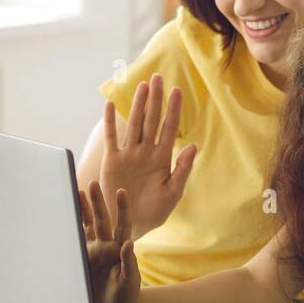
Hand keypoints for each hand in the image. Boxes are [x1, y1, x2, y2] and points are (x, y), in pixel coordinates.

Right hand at [79, 180, 140, 302]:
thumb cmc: (127, 295)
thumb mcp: (131, 282)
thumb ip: (129, 264)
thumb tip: (128, 244)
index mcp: (119, 249)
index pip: (122, 225)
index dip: (122, 209)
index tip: (121, 192)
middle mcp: (106, 246)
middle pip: (101, 220)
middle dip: (97, 202)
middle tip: (93, 184)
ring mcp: (93, 251)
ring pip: (87, 226)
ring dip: (83, 210)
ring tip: (78, 192)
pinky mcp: (82, 258)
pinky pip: (76, 240)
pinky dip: (71, 228)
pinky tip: (65, 215)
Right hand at [99, 73, 197, 239]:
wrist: (129, 225)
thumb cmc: (152, 212)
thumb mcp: (172, 193)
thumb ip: (182, 169)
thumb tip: (193, 146)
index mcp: (162, 158)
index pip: (169, 128)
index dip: (174, 109)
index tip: (178, 90)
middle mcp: (146, 152)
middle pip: (151, 120)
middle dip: (155, 99)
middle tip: (158, 77)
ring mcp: (128, 154)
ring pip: (134, 124)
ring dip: (137, 104)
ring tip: (142, 85)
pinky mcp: (112, 161)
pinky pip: (111, 138)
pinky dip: (110, 122)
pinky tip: (109, 105)